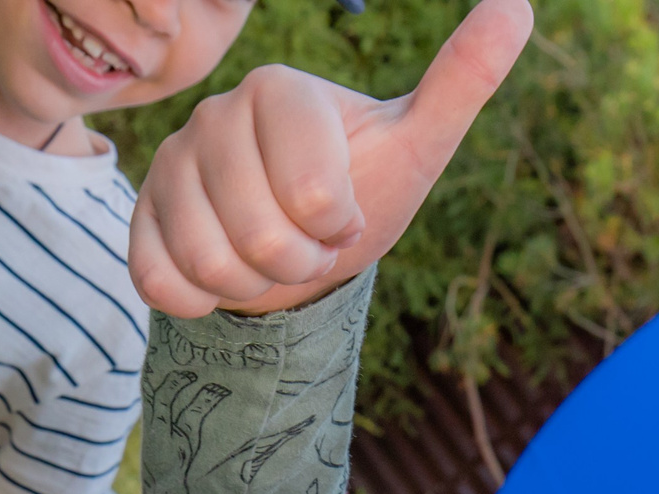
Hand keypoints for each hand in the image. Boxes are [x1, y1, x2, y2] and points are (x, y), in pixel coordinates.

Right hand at [130, 0, 533, 317]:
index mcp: (278, 87)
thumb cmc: (364, 188)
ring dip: (255, 284)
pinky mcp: (140, 216)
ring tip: (271, 257)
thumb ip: (464, 77)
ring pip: (209, 261)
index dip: (336, 226)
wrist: (303, 245)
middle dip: (298, 263)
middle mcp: (213, 112)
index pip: (312, 193)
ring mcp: (169, 162)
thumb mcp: (420, 142)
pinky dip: (202, 299)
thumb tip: (517, 2)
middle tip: (309, 245)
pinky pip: (160, 281)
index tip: (343, 215)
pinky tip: (223, 274)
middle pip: (259, 236)